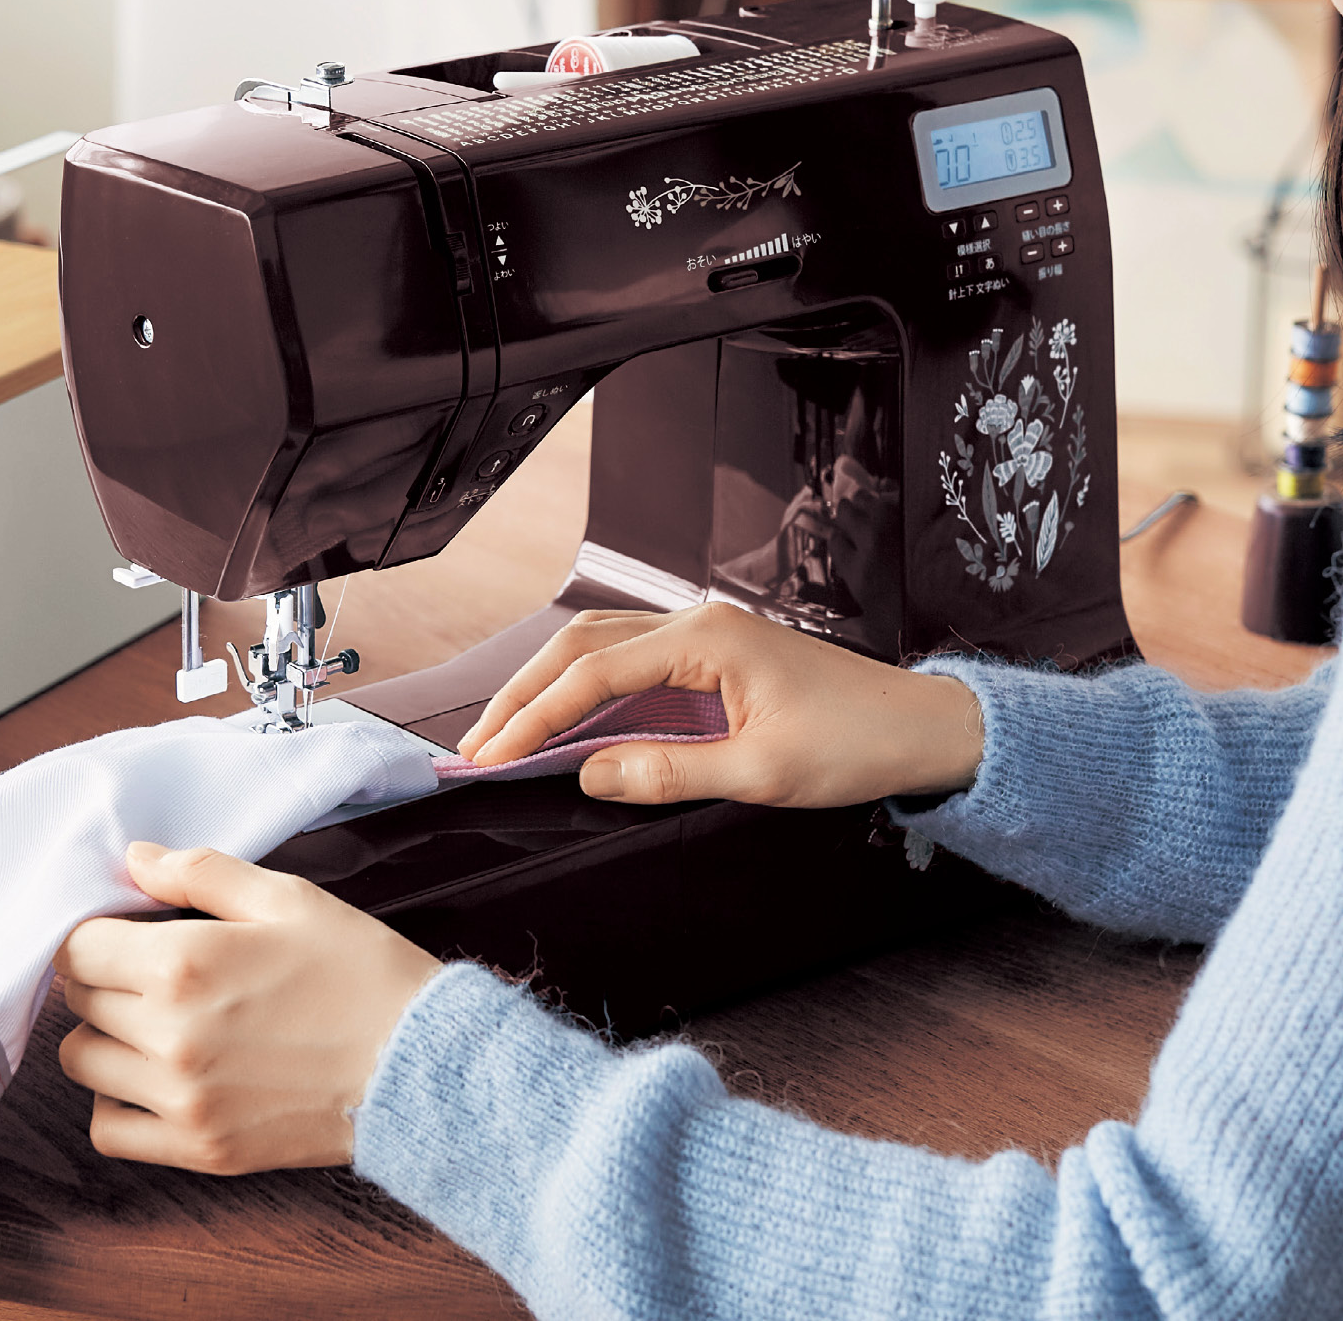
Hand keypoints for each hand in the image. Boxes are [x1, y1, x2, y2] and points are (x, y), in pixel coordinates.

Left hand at [55, 842, 438, 1174]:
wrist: (418, 1061)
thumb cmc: (360, 970)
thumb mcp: (291, 899)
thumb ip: (204, 874)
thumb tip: (137, 859)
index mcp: (184, 964)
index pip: (78, 949)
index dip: (101, 933)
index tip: (132, 933)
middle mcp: (168, 1035)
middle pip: (78, 1001)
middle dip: (108, 978)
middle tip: (157, 971)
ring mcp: (180, 1099)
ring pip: (82, 1062)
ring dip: (109, 1036)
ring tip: (160, 1022)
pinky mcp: (198, 1147)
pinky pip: (108, 1129)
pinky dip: (118, 1101)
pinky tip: (159, 1077)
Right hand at [457, 603, 982, 807]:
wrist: (922, 728)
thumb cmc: (857, 743)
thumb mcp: (761, 773)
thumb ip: (668, 772)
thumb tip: (591, 775)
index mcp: (704, 640)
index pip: (593, 674)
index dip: (535, 719)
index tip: (491, 757)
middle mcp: (696, 624)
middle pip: (581, 645)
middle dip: (523, 694)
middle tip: (476, 745)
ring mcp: (703, 636)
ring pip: (601, 647)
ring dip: (549, 687)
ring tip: (505, 733)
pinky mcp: (712, 658)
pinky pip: (632, 664)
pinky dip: (588, 691)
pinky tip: (568, 724)